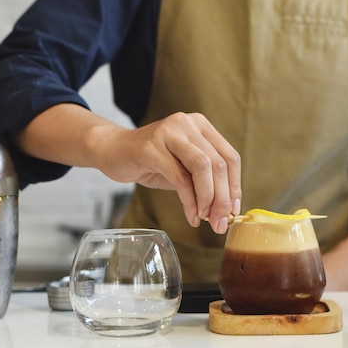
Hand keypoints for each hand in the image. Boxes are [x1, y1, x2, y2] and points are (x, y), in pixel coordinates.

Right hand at [99, 112, 241, 232]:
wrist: (113, 151)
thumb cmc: (151, 161)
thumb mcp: (183, 168)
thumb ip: (204, 181)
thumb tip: (226, 209)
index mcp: (201, 126)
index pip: (229, 157)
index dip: (235, 186)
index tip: (234, 211)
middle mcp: (187, 124)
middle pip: (218, 164)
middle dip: (223, 198)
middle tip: (221, 223)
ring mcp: (169, 133)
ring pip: (202, 168)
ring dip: (208, 199)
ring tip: (206, 219)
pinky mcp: (151, 148)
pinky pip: (180, 178)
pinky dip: (189, 201)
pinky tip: (191, 216)